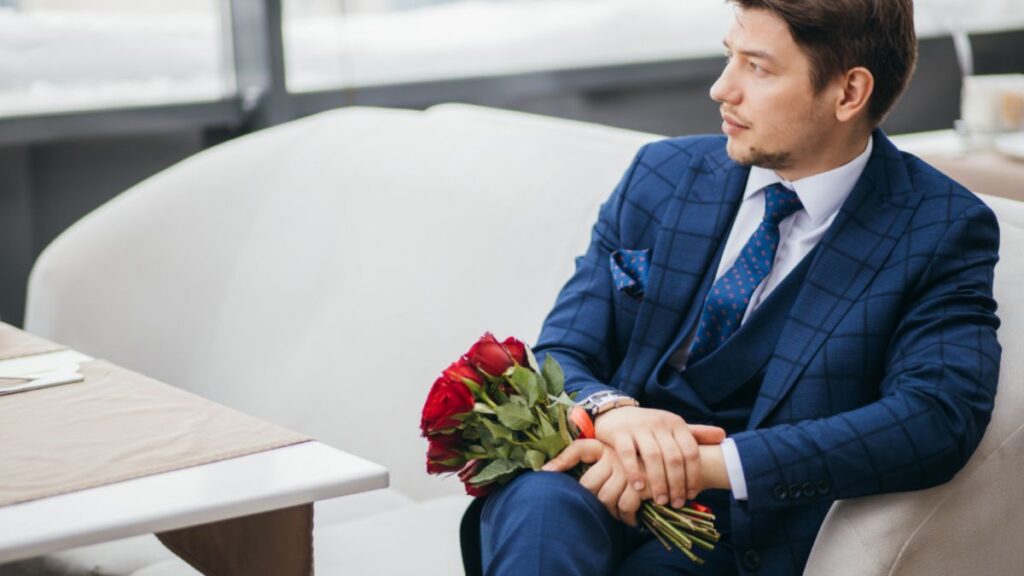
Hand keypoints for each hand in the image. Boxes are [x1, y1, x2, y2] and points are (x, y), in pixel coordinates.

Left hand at [542, 439, 649, 525]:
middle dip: (591, 501)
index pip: (578, 449)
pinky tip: (630, 519)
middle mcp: (614, 455)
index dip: (560, 461)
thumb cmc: (641, 465)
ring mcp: (627, 469)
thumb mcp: (618, 458)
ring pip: (605, 498)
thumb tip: (552, 471)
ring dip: (610, 512)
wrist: (678, 461)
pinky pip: (625, 506)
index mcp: (606, 446)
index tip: (545, 472)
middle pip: (589, 485)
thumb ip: (595, 464)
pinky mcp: (642, 484)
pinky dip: (626, 517)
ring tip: (617, 515)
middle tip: (598, 509)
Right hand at [594, 407, 725, 508]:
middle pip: (673, 457)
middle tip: (676, 503)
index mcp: (676, 423)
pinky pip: (628, 454)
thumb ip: (696, 433)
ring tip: (660, 501)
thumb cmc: (649, 426)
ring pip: (653, 457)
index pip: (691, 451)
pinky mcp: (620, 433)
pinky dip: (634, 472)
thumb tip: (723, 436)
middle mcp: (659, 423)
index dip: (693, 475)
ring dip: (658, 482)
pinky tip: (639, 488)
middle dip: (677, 484)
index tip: (692, 494)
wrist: (615, 413)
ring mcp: (639, 427)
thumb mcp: (672, 427)